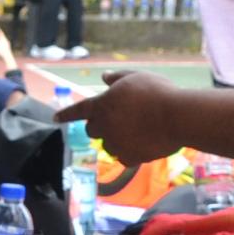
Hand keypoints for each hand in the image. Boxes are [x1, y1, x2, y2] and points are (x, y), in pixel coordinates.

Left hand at [54, 70, 186, 165]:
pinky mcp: (130, 158)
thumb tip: (104, 78)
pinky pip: (124, 157)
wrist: (178, 116)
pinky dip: (130, 152)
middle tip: (119, 120)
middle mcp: (104, 126)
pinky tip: (143, 143)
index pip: (78, 110)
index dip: (66, 114)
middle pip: (92, 130)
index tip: (55, 118)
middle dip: (100, 126)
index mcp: (102, 105)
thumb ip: (117, 78)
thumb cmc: (158, 92)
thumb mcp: (136, 77)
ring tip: (138, 130)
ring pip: (108, 145)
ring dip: (116, 139)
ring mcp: (115, 144)